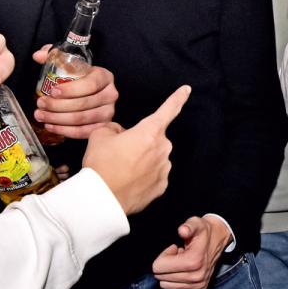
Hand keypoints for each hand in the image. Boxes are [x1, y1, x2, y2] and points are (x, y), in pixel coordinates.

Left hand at [32, 46, 117, 138]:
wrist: (94, 92)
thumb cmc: (80, 77)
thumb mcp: (70, 63)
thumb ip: (54, 56)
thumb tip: (38, 56)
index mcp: (104, 77)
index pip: (90, 84)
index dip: (71, 90)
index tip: (52, 91)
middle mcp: (110, 94)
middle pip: (84, 104)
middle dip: (58, 106)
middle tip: (40, 104)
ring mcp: (108, 112)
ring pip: (81, 119)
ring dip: (58, 119)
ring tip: (41, 115)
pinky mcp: (102, 126)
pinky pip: (83, 132)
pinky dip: (65, 131)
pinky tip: (51, 126)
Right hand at [82, 85, 190, 214]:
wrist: (102, 199)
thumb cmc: (101, 165)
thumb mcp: (100, 135)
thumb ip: (114, 128)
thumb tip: (120, 133)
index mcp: (150, 132)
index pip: (168, 110)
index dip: (178, 98)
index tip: (187, 90)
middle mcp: (162, 149)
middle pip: (154, 139)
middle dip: (141, 142)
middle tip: (120, 152)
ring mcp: (164, 169)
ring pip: (155, 158)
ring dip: (143, 160)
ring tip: (122, 170)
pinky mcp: (161, 186)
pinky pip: (154, 175)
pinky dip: (144, 177)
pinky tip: (129, 181)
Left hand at [152, 215, 233, 288]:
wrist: (218, 240)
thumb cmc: (203, 232)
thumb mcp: (196, 224)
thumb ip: (188, 226)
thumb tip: (182, 230)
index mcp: (194, 261)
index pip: (158, 267)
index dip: (163, 256)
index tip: (174, 249)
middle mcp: (197, 277)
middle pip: (160, 277)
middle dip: (165, 265)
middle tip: (177, 256)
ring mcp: (198, 286)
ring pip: (165, 286)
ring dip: (170, 274)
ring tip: (181, 263)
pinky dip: (174, 283)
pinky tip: (183, 272)